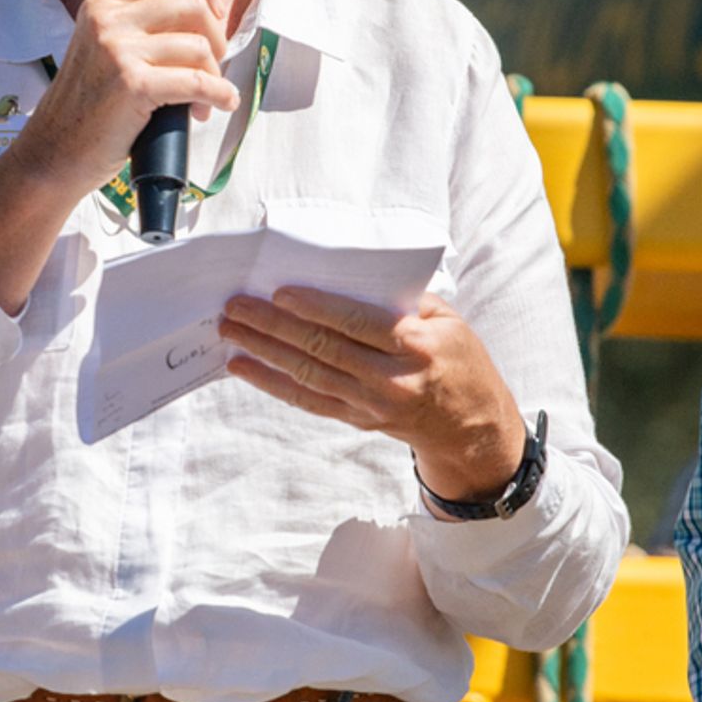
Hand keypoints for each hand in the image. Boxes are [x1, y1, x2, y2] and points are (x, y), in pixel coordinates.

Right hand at [12, 0, 241, 199]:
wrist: (53, 152)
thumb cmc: (86, 108)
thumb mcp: (102, 48)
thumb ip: (138, 26)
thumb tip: (204, 17)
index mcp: (103, 4)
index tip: (214, 9)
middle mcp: (108, 20)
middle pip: (192, 4)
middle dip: (216, 37)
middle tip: (211, 65)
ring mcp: (118, 51)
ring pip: (198, 46)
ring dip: (215, 74)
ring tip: (205, 99)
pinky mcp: (132, 85)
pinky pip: (197, 82)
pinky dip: (219, 94)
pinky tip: (220, 103)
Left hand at [217, 286, 525, 497]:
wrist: (470, 426)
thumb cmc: (459, 360)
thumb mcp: (447, 321)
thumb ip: (402, 299)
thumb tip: (345, 275)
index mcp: (417, 346)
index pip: (357, 324)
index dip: (316, 309)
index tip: (280, 293)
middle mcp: (391, 379)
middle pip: (323, 349)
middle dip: (274, 326)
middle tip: (237, 307)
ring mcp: (370, 404)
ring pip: (307, 375)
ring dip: (263, 352)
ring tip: (231, 331)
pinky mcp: (356, 419)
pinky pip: (306, 400)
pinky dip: (271, 383)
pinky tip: (244, 367)